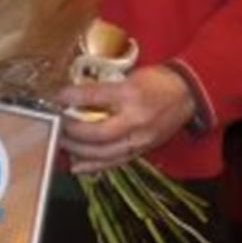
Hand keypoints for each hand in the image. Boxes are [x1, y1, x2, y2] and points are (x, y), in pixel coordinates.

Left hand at [56, 65, 195, 173]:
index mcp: (132, 94)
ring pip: (105, 152)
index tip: (55, 97)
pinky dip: (94, 166)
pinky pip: (116, 162)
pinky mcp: (143, 150)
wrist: (187, 94)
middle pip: (98, 132)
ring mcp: (141, 139)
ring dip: (78, 150)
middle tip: (54, 125)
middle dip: (72, 131)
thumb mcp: (129, 76)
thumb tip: (72, 94)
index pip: (95, 96)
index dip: (71, 97)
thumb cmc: (155, 81)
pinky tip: (76, 166)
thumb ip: (103, 87)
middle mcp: (136, 120)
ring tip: (60, 144)